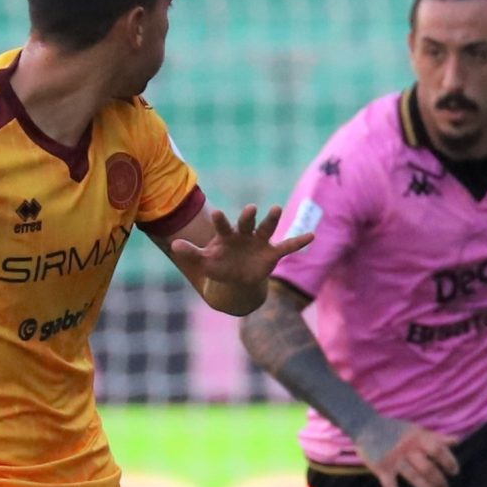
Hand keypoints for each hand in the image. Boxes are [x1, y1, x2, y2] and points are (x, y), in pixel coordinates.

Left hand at [167, 206, 313, 309]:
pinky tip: (312, 236)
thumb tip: (174, 245)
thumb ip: (192, 253)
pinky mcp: (273, 253)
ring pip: (267, 228)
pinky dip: (299, 241)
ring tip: (276, 208)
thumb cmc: (220, 265)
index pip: (224, 226)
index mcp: (227, 235)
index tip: (217, 213)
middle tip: (250, 208)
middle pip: (247, 223)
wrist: (237, 278)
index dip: (221, 221)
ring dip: (272, 219)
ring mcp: (260, 242)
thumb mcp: (205, 262)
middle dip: (249, 216)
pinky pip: (288, 246)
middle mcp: (245, 234)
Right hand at [351, 416, 457, 486]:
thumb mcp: (416, 430)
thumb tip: (457, 441)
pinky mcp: (381, 468)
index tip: (454, 471)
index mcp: (417, 438)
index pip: (438, 450)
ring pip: (413, 477)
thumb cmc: (394, 429)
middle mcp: (408, 449)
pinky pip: (389, 485)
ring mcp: (394, 459)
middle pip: (428, 467)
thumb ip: (436, 437)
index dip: (449, 461)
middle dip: (439, 480)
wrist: (365, 425)